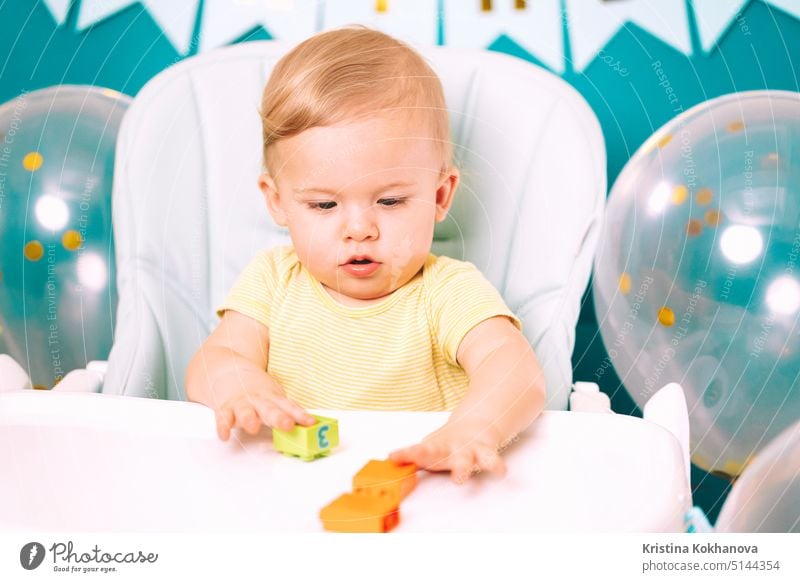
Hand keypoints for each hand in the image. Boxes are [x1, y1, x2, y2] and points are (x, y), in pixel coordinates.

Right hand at [214, 373, 315, 440]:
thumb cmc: (256, 389)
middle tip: (287, 425)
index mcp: (273, 397)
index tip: (310, 422)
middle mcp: (258, 400)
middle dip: (278, 418)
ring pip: (245, 412)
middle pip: (270, 409)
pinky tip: (225, 436)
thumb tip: (311, 426)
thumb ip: (287, 411)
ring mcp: (241, 403)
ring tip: (253, 427)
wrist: (227, 369)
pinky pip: (223, 418)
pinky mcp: (224, 408)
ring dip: (249, 419)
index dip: (300, 414)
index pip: (289, 406)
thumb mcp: (274, 395)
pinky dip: (223, 426)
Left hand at [388, 421, 505, 483]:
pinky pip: (493, 460)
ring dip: (466, 469)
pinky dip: (497, 466)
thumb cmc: (447, 444)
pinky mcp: (487, 454)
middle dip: (432, 462)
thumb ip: (411, 458)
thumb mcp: (429, 448)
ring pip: (466, 459)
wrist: (475, 424)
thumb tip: (385, 463)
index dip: (406, 454)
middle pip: (442, 456)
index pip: (418, 452)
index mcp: (435, 449)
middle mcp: (452, 450)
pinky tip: (501, 473)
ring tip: (460, 478)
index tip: (393, 456)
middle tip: (428, 470)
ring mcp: (470, 451)